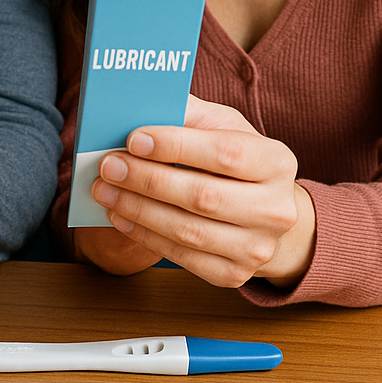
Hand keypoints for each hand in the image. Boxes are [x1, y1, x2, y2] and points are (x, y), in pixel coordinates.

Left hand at [89, 96, 315, 287]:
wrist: (264, 211)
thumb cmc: (235, 159)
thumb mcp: (223, 127)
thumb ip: (188, 114)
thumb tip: (141, 107)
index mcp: (276, 162)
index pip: (226, 153)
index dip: (177, 146)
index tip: (134, 138)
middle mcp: (276, 209)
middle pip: (204, 196)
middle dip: (148, 179)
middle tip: (109, 165)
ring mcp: (257, 248)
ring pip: (188, 231)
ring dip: (138, 209)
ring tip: (105, 190)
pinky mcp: (234, 275)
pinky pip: (182, 258)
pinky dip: (144, 235)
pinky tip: (120, 215)